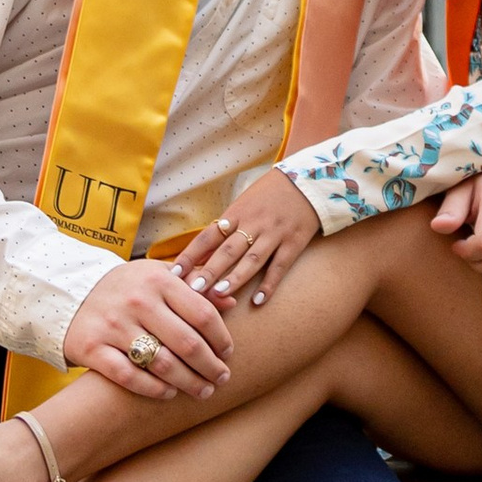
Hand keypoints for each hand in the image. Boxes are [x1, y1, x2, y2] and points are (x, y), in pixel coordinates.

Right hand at [59, 257, 232, 399]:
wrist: (67, 292)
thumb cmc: (125, 287)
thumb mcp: (157, 276)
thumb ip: (194, 284)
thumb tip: (230, 300)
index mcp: (158, 280)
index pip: (203, 314)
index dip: (221, 339)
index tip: (228, 354)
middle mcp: (137, 301)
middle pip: (187, 343)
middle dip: (210, 367)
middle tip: (222, 379)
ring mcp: (113, 325)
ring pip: (162, 363)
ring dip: (188, 382)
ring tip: (202, 391)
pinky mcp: (91, 347)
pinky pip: (129, 376)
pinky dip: (153, 389)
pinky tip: (169, 393)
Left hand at [173, 170, 321, 307]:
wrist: (307, 181)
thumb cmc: (269, 196)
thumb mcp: (243, 205)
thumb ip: (225, 229)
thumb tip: (199, 254)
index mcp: (237, 213)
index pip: (208, 236)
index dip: (190, 254)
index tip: (174, 273)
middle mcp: (254, 224)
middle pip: (228, 249)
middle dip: (210, 270)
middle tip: (194, 289)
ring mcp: (275, 233)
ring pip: (252, 259)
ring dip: (235, 278)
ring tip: (219, 294)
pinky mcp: (294, 242)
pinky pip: (280, 266)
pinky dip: (269, 284)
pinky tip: (259, 300)